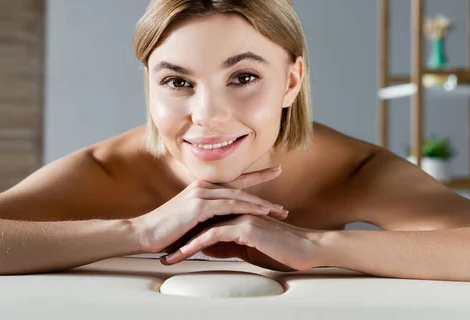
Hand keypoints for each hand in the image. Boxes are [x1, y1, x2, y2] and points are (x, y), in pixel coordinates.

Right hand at [131, 165, 288, 253]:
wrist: (144, 232)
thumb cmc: (166, 231)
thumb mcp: (191, 221)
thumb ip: (207, 217)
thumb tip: (224, 225)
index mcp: (202, 188)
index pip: (234, 181)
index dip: (256, 177)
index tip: (275, 172)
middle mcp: (203, 186)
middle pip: (241, 187)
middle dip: (265, 190)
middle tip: (283, 196)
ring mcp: (201, 194)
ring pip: (239, 196)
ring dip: (261, 204)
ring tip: (279, 211)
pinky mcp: (199, 206)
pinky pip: (230, 206)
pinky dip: (248, 209)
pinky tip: (262, 213)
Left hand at [160, 214, 320, 271]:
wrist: (307, 249)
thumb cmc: (283, 251)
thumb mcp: (250, 250)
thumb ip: (229, 245)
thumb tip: (209, 248)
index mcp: (237, 215)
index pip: (206, 224)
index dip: (187, 236)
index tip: (171, 249)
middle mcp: (237, 212)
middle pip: (200, 224)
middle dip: (179, 238)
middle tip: (162, 251)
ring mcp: (240, 217)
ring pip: (203, 228)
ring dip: (183, 244)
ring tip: (168, 258)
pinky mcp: (245, 227)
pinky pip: (214, 235)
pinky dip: (197, 245)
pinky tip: (185, 254)